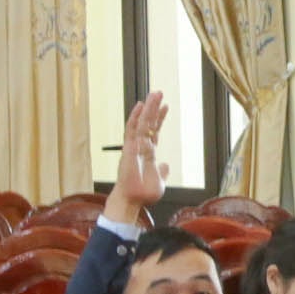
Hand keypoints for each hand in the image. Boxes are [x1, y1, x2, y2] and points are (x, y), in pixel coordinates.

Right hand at [110, 92, 169, 223]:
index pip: (154, 131)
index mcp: (149, 153)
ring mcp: (134, 146)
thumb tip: (165, 165)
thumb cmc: (143, 194)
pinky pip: (131, 130)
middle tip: (159, 92)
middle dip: (154, 108)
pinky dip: (135, 117)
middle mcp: (141, 147)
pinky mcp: (129, 148)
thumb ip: (162, 172)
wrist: (133, 201)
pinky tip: (140, 106)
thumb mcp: (159, 181)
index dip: (159, 119)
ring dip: (148, 108)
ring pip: (141, 123)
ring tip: (154, 94)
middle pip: (148, 123)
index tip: (165, 106)